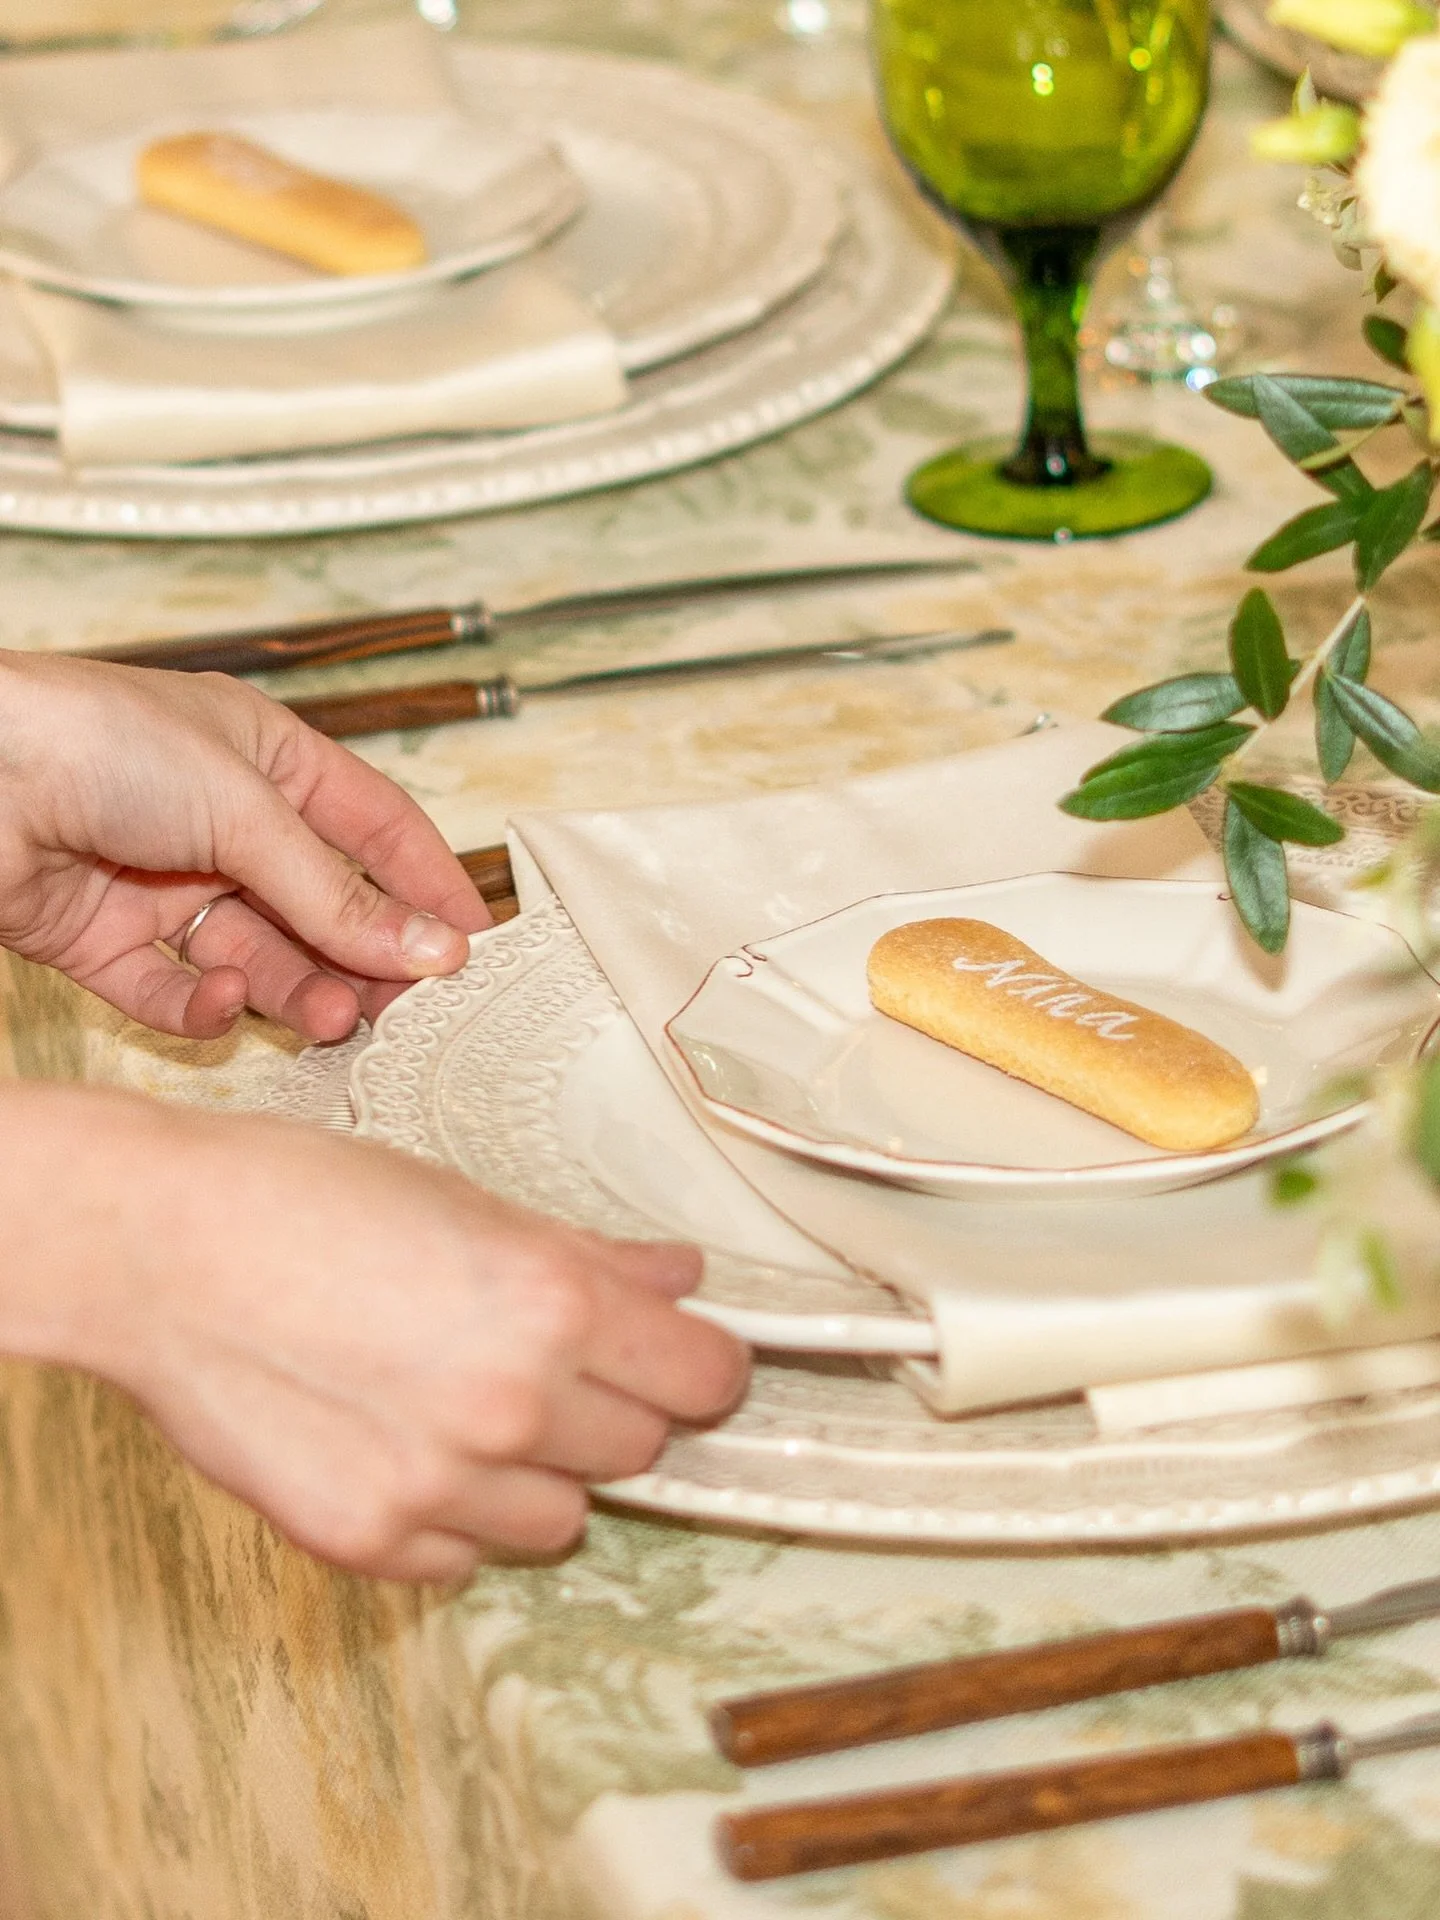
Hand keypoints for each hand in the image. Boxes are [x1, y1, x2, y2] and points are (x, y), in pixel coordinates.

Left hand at [0, 650, 487, 1041]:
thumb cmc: (93, 741)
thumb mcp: (244, 809)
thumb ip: (336, 893)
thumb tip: (432, 950)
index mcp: (264, 758)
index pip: (374, 827)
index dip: (426, 884)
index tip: (473, 946)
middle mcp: (218, 824)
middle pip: (319, 907)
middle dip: (361, 957)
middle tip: (404, 1008)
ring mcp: (162, 884)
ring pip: (258, 958)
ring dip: (297, 990)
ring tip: (327, 1016)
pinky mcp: (104, 940)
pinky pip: (177, 991)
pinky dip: (204, 1005)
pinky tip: (217, 997)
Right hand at [26, 1087, 748, 1580]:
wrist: (160, 1250)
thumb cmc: (304, 1199)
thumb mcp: (466, 1199)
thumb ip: (589, 1257)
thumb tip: (679, 1277)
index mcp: (552, 1304)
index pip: (706, 1378)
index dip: (701, 1364)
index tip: (684, 1357)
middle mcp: (511, 1406)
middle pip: (641, 1449)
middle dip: (611, 1408)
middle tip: (548, 1364)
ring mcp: (438, 1486)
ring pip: (561, 1517)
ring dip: (536, 1474)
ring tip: (461, 1406)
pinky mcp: (367, 1540)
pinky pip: (461, 1557)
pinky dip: (449, 1518)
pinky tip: (398, 1443)